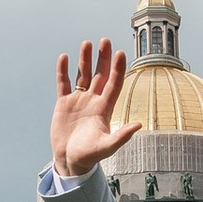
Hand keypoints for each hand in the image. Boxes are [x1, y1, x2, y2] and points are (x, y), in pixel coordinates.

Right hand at [49, 39, 131, 177]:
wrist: (70, 160)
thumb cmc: (90, 156)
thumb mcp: (107, 147)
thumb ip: (122, 136)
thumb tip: (140, 125)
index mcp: (104, 108)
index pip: (113, 84)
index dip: (118, 69)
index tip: (120, 53)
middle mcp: (93, 100)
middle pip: (100, 74)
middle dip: (103, 58)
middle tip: (105, 40)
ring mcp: (78, 100)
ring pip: (82, 75)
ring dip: (85, 59)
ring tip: (87, 43)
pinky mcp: (63, 103)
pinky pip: (63, 83)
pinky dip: (63, 71)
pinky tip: (64, 57)